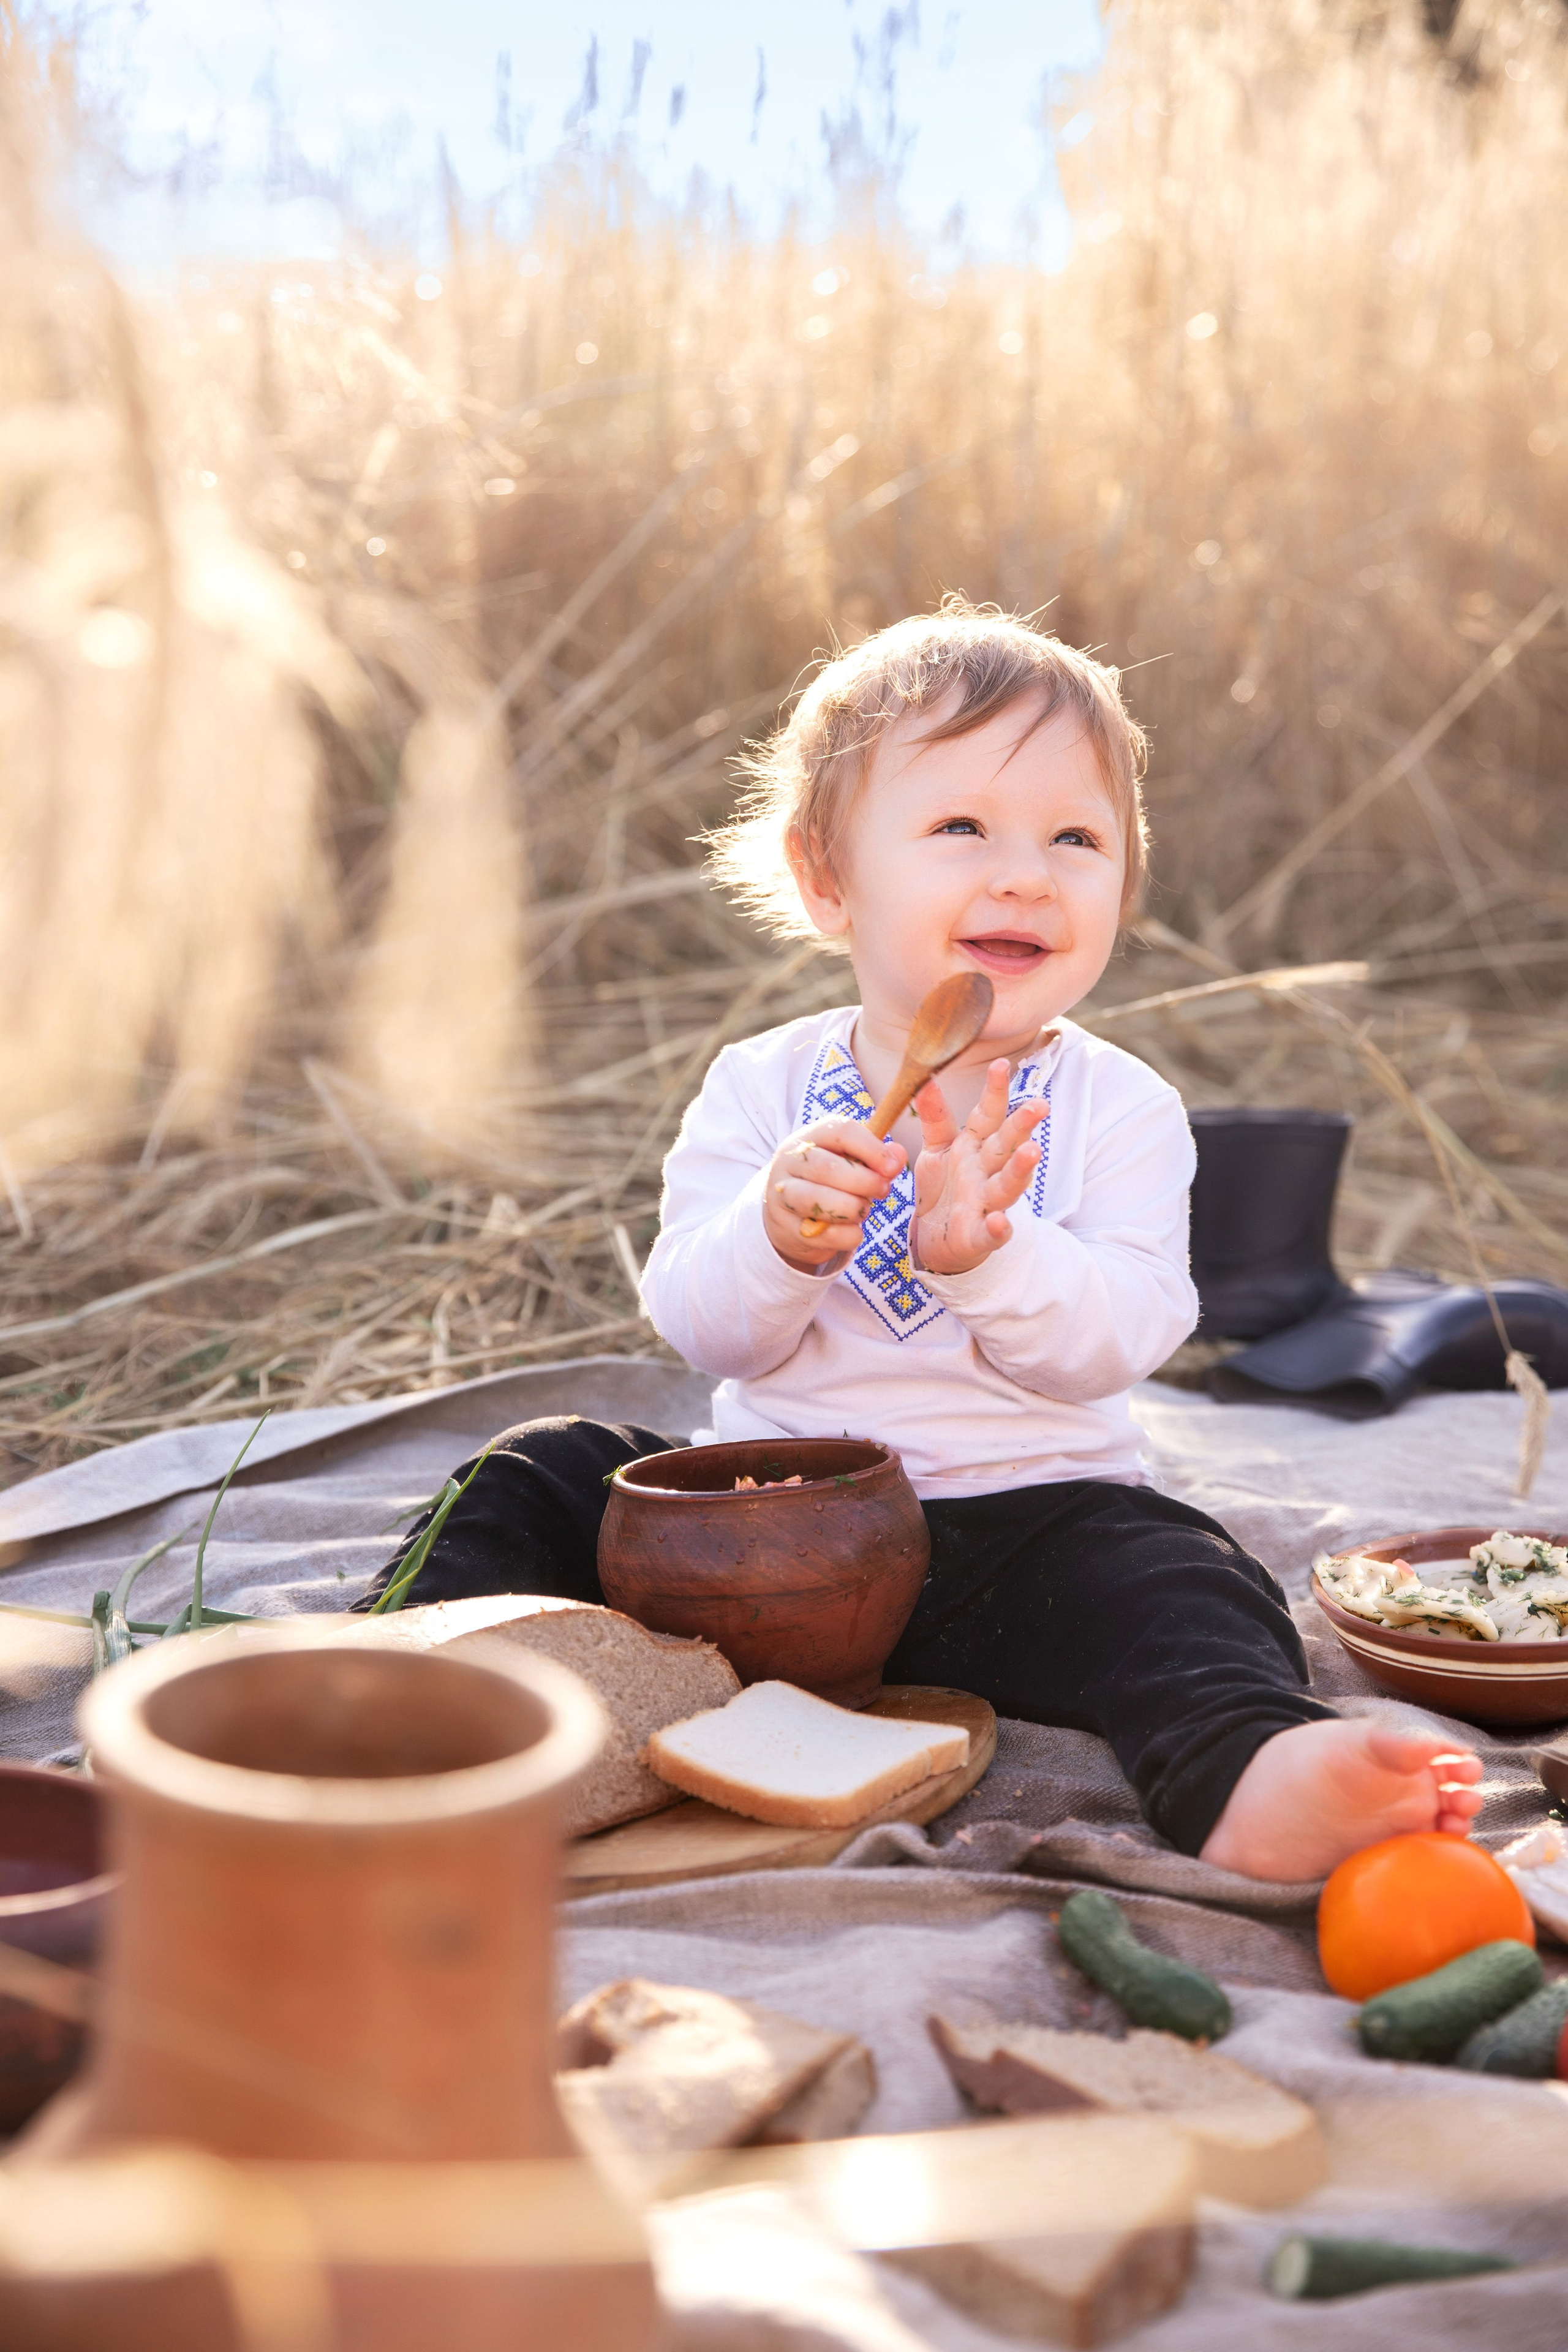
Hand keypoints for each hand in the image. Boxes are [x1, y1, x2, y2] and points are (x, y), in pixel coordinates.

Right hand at [763, 1118, 904, 1271]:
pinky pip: (821, 1233)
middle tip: (883, 1191)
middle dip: (864, 1182)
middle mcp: (790, 1161)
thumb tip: (898, 1154)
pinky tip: (854, 1231)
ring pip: (817, 1199)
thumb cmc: (827, 1181)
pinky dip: (846, 1234)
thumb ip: (875, 1157)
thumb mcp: (848, 1161)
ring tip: (864, 1209)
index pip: (840, 1131)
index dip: (871, 1149)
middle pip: (827, 1167)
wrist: (788, 1214)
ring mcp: (782, 1195)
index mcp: (810, 1136)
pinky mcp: (786, 1227)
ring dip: (852, 1208)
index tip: (892, 1167)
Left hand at [910, 1060, 1045, 1276]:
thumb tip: (923, 1080)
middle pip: (1006, 1145)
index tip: (1002, 1064)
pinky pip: (992, 1233)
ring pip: (1007, 1185)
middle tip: (1038, 1105)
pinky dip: (998, 1229)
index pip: (988, 1114)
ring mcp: (986, 1203)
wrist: (937, 1238)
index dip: (995, 1091)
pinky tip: (1001, 1222)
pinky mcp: (980, 1236)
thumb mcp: (936, 1148)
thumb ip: (934, 1117)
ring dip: (1020, 1169)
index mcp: (975, 1146)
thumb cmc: (944, 1187)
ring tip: (1032, 1152)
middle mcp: (986, 1171)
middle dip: (1021, 1126)